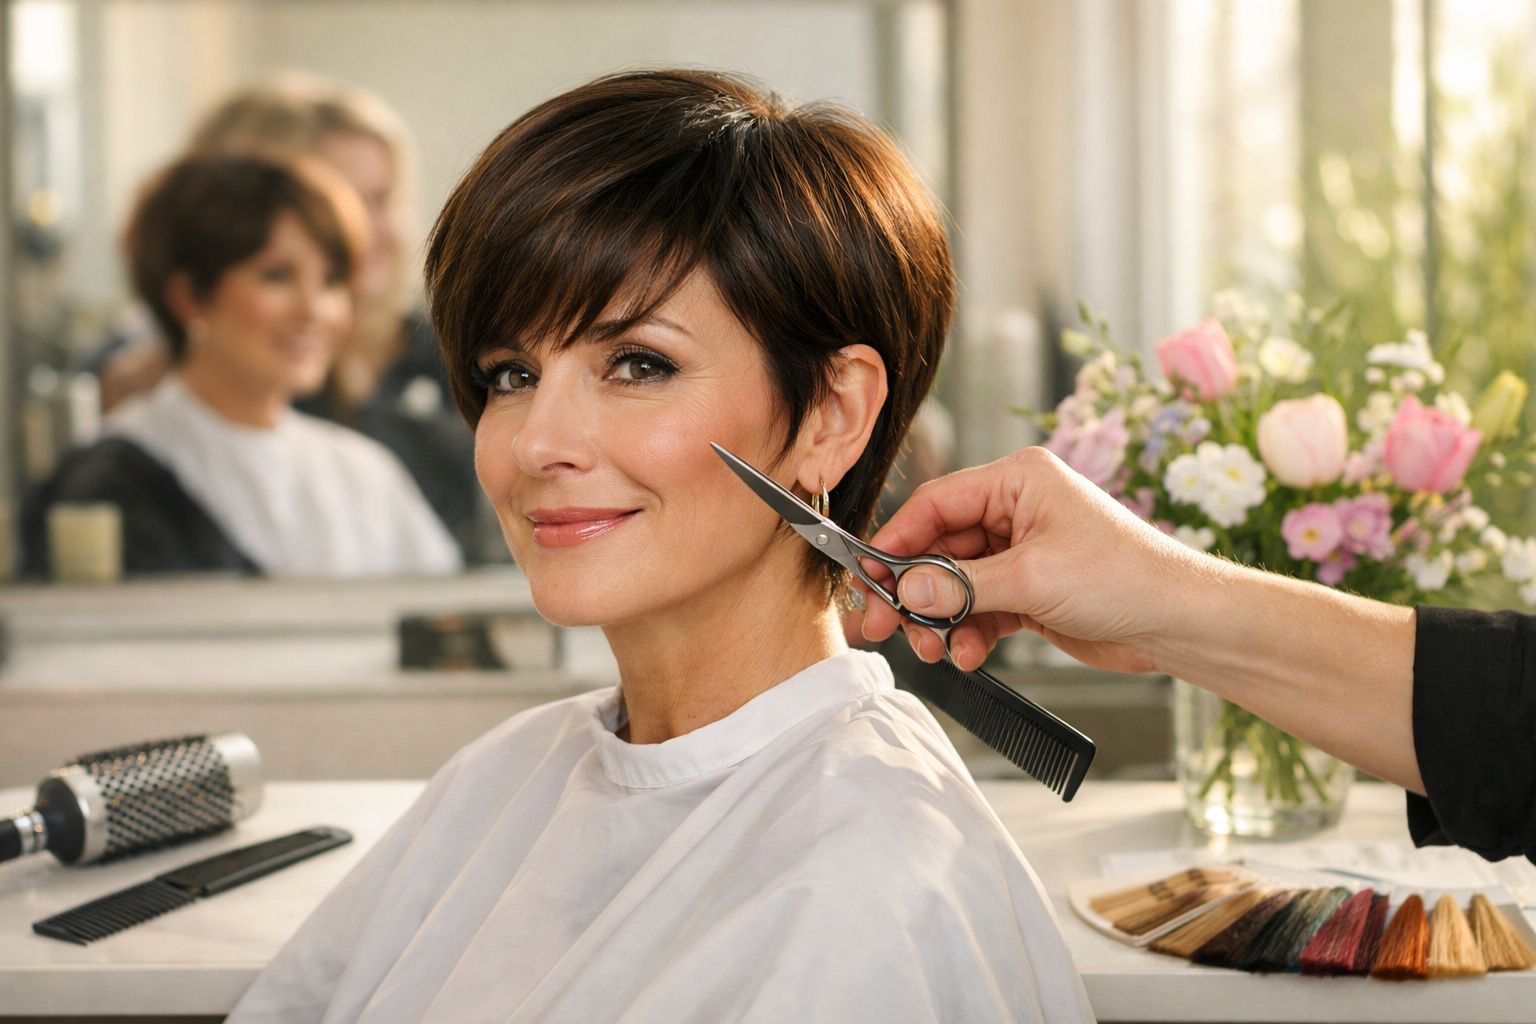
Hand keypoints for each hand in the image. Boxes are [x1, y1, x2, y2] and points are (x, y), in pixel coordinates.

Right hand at [858, 447, 1207, 672]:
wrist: (1179, 623)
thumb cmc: (1126, 578)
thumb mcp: (1034, 577)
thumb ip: (962, 584)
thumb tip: (906, 588)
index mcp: (1018, 481)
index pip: (936, 504)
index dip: (897, 542)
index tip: (869, 578)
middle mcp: (1016, 510)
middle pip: (939, 547)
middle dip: (913, 590)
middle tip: (883, 625)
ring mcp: (1022, 551)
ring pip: (954, 583)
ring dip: (940, 618)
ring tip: (935, 648)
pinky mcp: (1030, 590)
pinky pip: (979, 608)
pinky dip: (968, 632)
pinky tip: (968, 654)